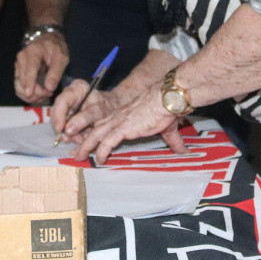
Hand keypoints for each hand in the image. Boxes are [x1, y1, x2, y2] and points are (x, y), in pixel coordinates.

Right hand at [14, 33, 69, 103]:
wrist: (48, 42)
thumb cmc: (55, 48)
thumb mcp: (61, 58)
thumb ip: (56, 73)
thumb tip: (49, 88)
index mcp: (33, 52)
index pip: (29, 69)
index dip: (28, 82)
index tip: (30, 94)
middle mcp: (22, 59)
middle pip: (22, 81)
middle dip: (35, 92)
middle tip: (49, 93)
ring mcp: (18, 66)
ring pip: (19, 87)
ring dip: (31, 96)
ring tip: (45, 95)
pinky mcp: (19, 73)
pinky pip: (20, 88)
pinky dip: (28, 95)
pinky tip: (39, 95)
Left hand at [54, 82, 187, 163]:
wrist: (166, 99)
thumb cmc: (166, 110)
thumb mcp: (167, 128)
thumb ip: (173, 140)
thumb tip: (185, 151)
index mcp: (124, 116)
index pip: (104, 125)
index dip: (95, 135)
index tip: (88, 144)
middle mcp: (117, 118)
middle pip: (94, 130)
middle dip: (83, 141)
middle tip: (75, 153)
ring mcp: (118, 122)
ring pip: (94, 135)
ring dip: (85, 147)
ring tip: (77, 157)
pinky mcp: (122, 128)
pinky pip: (106, 142)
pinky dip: (100, 151)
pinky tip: (98, 160)